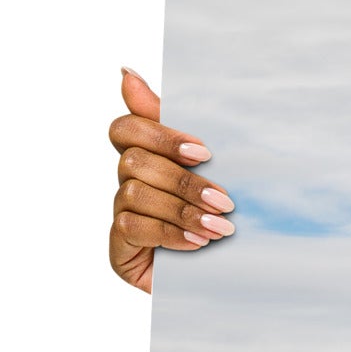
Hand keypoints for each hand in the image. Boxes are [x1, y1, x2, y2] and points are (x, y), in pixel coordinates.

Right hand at [107, 67, 234, 292]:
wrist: (231, 278)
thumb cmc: (222, 218)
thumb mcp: (214, 171)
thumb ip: (179, 126)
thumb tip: (126, 73)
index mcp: (148, 157)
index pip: (127, 127)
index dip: (160, 134)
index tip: (203, 152)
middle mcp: (128, 183)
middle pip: (134, 160)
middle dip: (183, 180)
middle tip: (226, 200)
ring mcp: (121, 215)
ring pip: (134, 193)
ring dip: (182, 210)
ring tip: (221, 228)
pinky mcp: (119, 248)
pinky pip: (132, 228)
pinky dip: (169, 233)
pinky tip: (198, 244)